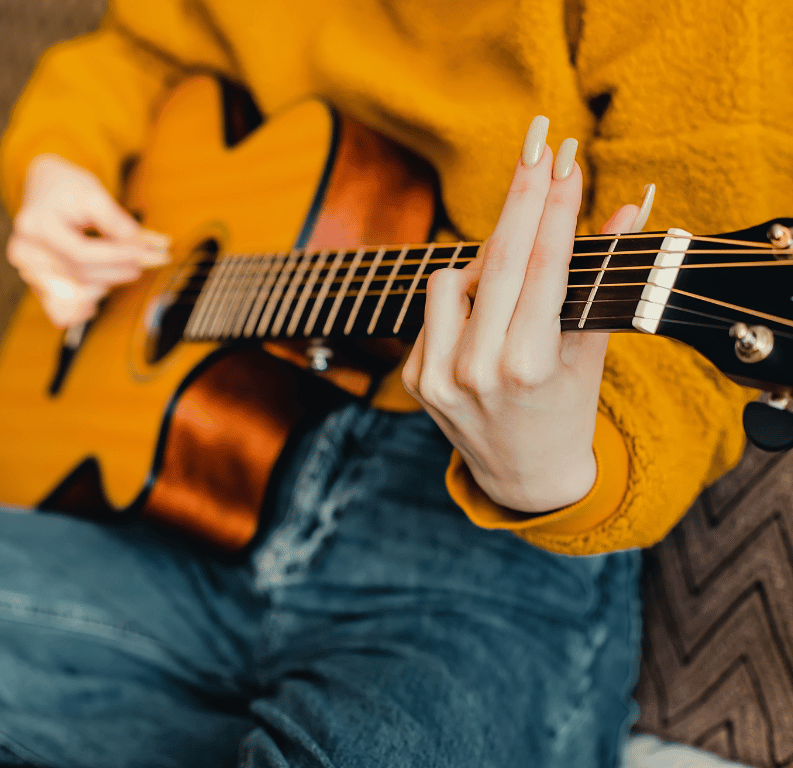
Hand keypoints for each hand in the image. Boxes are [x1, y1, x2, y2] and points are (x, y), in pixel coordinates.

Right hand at [8, 154, 170, 326]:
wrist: (44, 189)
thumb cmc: (68, 189)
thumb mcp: (92, 193)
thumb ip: (115, 220)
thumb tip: (140, 247)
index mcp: (35, 225)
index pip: (80, 252)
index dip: (115, 256)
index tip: (143, 253)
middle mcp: (25, 251)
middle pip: (79, 273)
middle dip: (117, 271)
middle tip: (147, 262)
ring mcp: (27, 269)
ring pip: (75, 290)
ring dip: (107, 284)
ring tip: (128, 269)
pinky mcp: (34, 280)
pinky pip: (60, 305)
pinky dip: (84, 304)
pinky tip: (105, 292)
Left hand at [402, 117, 653, 512]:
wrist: (523, 476)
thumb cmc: (565, 409)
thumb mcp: (589, 349)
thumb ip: (601, 280)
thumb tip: (628, 208)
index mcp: (529, 368)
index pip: (543, 268)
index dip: (555, 207)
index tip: (563, 158)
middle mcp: (476, 372)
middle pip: (497, 261)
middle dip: (520, 196)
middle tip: (535, 144)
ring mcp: (437, 377)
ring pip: (451, 278)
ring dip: (485, 256)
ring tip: (515, 259)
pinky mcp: (413, 379)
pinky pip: (433, 311)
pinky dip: (460, 297)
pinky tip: (484, 307)